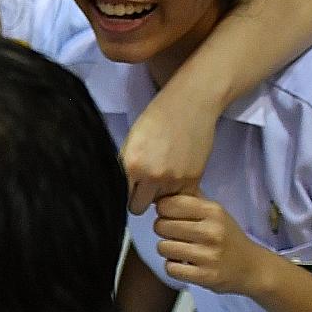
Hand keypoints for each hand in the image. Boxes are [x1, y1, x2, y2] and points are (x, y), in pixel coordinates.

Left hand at [120, 83, 217, 214]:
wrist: (190, 104)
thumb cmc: (156, 118)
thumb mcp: (130, 143)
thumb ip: (123, 169)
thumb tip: (117, 191)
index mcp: (132, 165)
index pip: (119, 198)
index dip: (122, 196)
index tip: (126, 190)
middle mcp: (153, 176)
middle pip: (137, 207)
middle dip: (138, 199)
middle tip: (143, 185)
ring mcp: (174, 180)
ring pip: (159, 205)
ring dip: (159, 195)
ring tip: (163, 174)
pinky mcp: (193, 179)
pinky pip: (179, 199)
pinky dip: (176, 193)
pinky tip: (175, 177)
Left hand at [153, 192, 276, 296]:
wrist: (252, 267)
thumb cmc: (227, 237)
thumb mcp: (215, 213)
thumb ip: (191, 200)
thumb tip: (159, 191)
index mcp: (213, 211)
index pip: (168, 204)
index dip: (163, 211)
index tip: (171, 217)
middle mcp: (211, 231)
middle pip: (161, 226)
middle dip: (164, 231)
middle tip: (177, 236)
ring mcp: (208, 255)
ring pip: (163, 247)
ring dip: (168, 250)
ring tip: (182, 250)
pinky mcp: (204, 276)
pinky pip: (170, 268)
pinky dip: (173, 267)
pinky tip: (185, 264)